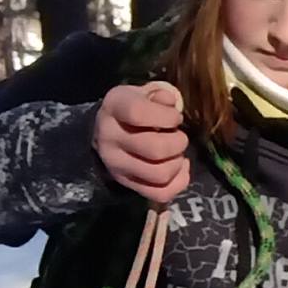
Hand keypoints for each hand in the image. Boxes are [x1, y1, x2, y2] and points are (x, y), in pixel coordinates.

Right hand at [94, 81, 189, 204]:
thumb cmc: (133, 109)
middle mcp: (110, 138)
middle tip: (178, 136)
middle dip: (178, 142)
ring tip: (177, 153)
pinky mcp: (127, 184)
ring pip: (160, 174)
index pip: (139, 113)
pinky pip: (160, 193)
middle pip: (155, 149)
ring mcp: (116, 165)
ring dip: (178, 163)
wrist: (107, 132)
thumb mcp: (143, 93)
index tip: (175, 117)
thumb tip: (170, 102)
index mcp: (114, 108)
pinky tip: (180, 167)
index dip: (167, 116)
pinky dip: (179, 182)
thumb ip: (160, 95)